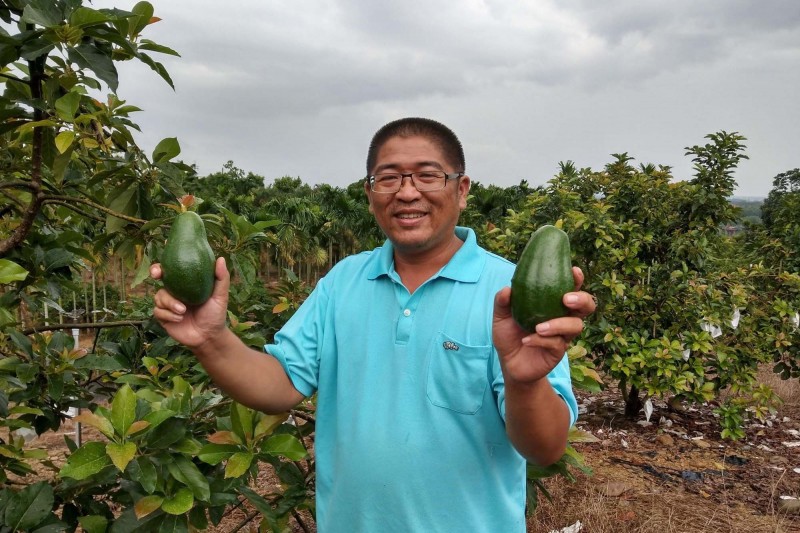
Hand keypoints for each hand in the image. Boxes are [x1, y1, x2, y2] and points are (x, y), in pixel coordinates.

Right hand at [152, 257, 229, 348]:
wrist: (208, 336)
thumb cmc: (216, 314)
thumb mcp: (220, 296)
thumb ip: (221, 278)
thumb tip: (220, 258)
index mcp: (186, 282)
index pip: (175, 266)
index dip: (169, 255)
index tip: (167, 243)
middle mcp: (175, 290)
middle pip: (159, 275)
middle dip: (155, 271)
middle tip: (158, 274)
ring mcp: (167, 303)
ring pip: (159, 296)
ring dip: (170, 303)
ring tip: (183, 310)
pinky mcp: (163, 316)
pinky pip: (158, 311)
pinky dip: (169, 315)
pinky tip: (180, 318)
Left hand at [493, 267, 595, 384]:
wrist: (509, 363)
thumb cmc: (509, 334)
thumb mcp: (501, 317)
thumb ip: (502, 302)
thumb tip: (508, 289)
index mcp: (553, 304)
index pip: (571, 288)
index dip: (577, 280)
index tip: (574, 271)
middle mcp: (564, 318)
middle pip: (587, 306)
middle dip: (582, 300)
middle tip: (566, 299)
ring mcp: (563, 336)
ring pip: (575, 326)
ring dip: (558, 324)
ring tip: (538, 327)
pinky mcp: (558, 352)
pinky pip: (556, 344)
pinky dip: (541, 341)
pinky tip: (527, 340)